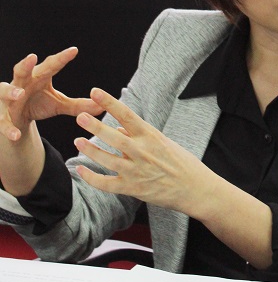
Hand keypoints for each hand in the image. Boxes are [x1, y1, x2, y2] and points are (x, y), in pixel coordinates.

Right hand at [0, 48, 102, 141]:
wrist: (17, 119)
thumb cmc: (38, 104)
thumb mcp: (59, 104)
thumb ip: (78, 105)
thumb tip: (102, 106)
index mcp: (38, 77)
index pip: (50, 65)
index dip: (61, 58)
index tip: (74, 50)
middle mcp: (21, 84)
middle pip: (21, 71)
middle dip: (25, 65)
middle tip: (32, 57)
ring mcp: (9, 99)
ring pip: (5, 91)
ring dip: (10, 92)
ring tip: (19, 94)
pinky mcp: (2, 116)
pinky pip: (2, 121)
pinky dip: (8, 129)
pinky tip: (16, 135)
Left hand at [74, 88, 216, 218]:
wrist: (195, 189)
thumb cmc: (182, 163)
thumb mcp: (163, 142)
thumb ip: (139, 135)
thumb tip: (117, 128)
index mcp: (151, 136)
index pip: (127, 114)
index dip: (110, 102)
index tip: (95, 92)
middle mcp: (142, 152)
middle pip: (113, 136)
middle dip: (94, 126)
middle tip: (80, 116)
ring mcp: (136, 171)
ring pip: (106, 160)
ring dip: (90, 150)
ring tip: (77, 141)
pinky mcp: (132, 188)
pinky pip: (106, 184)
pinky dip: (91, 177)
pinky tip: (80, 169)